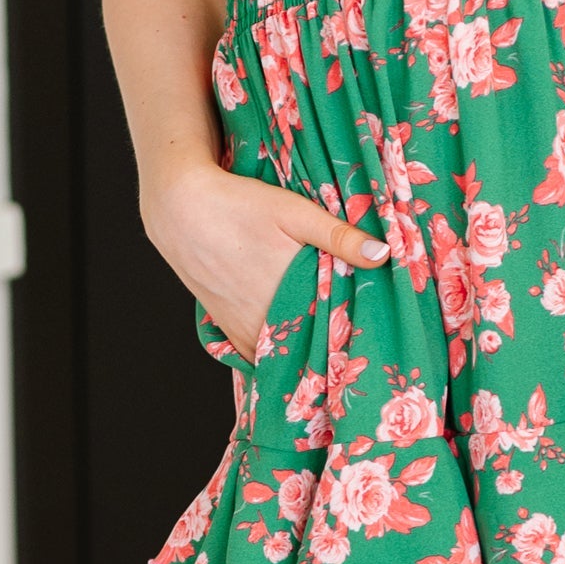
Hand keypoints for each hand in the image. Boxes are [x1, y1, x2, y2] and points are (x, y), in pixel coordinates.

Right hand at [144, 159, 386, 361]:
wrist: (180, 210)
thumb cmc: (239, 205)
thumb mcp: (293, 211)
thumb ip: (339, 236)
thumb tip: (384, 256)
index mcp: (288, 291)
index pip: (334, 327)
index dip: (354, 333)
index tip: (375, 338)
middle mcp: (264, 317)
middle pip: (309, 346)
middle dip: (333, 348)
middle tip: (359, 352)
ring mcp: (242, 327)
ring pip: (283, 356)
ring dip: (304, 356)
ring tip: (331, 358)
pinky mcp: (226, 328)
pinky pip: (258, 355)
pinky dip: (277, 357)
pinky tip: (294, 352)